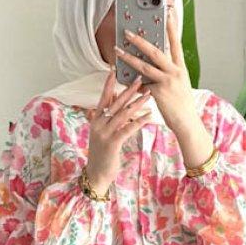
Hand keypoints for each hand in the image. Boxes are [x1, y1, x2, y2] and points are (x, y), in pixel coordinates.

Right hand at [84, 69, 153, 194]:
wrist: (96, 174)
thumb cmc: (102, 154)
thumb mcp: (102, 134)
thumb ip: (107, 118)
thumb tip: (115, 103)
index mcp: (96, 119)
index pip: (103, 97)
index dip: (109, 84)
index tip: (115, 70)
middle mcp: (98, 124)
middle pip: (115, 103)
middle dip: (128, 90)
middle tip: (140, 78)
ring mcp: (104, 133)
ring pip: (123, 114)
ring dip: (137, 103)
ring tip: (149, 95)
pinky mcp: (112, 143)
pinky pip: (127, 129)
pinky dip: (139, 121)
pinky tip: (149, 116)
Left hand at [114, 8, 213, 166]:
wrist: (186, 122)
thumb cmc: (182, 105)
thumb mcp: (179, 85)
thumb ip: (167, 73)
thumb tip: (151, 68)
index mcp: (181, 68)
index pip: (176, 43)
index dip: (172, 28)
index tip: (168, 14)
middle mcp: (175, 72)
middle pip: (156, 51)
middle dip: (140, 40)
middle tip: (128, 31)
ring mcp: (167, 81)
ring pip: (145, 65)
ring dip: (129, 57)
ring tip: (118, 50)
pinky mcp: (159, 92)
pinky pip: (141, 84)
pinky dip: (131, 81)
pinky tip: (121, 76)